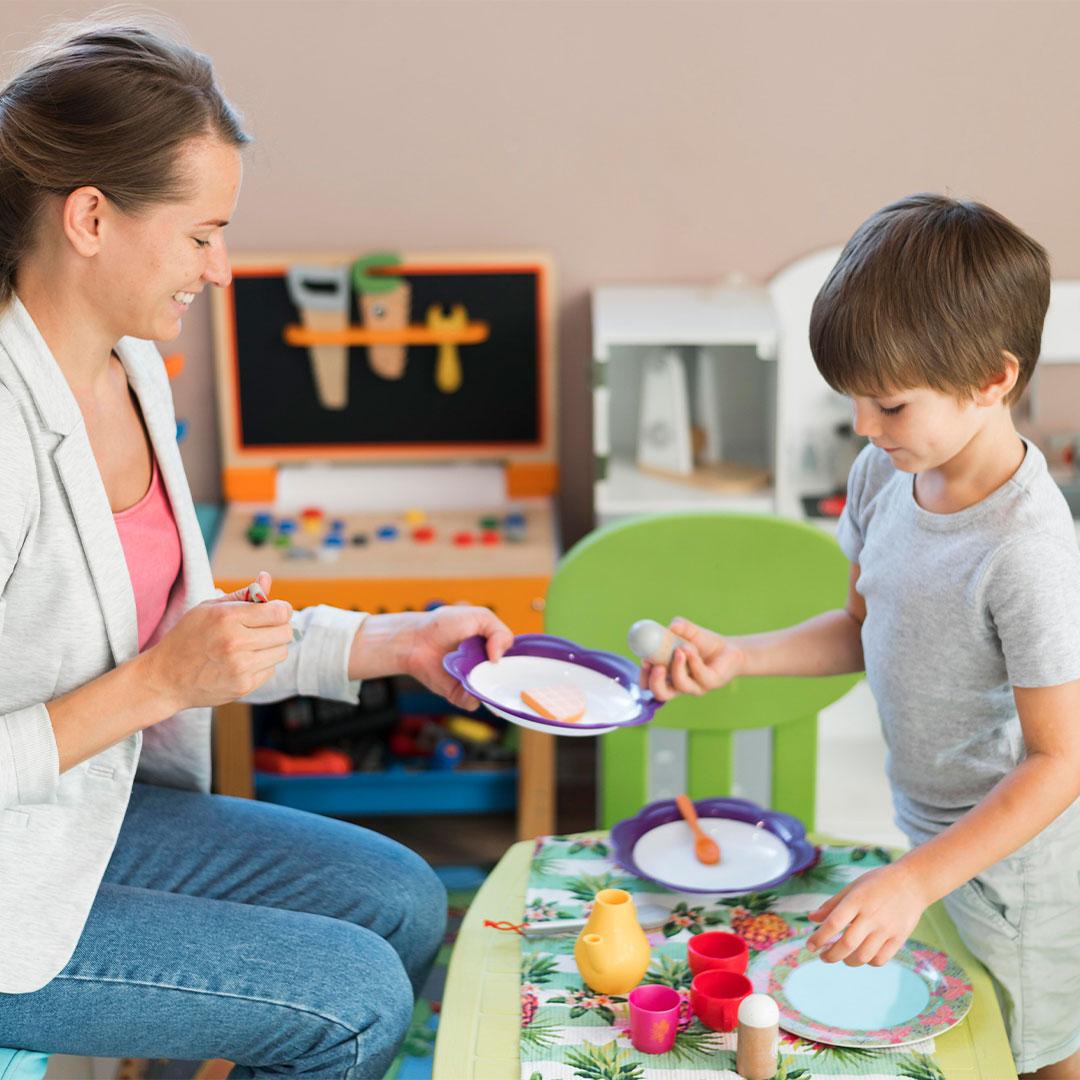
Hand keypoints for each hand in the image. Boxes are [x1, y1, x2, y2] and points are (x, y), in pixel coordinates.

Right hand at [142, 570, 294, 710]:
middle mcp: (235, 642)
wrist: (165, 678)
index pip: (279, 612)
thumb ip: (242, 594)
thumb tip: (266, 578)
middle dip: (279, 628)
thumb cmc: (188, 637)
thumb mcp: (209, 608)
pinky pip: (271, 670)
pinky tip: (243, 662)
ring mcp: (240, 667)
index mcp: (227, 618)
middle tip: (264, 628)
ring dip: (272, 647)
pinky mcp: (243, 686)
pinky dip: (262, 664)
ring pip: (282, 652)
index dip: (282, 610)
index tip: (276, 611)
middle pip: (285, 632)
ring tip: (251, 645)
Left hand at [353, 605, 512, 710]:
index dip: (524, 665)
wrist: (415, 639)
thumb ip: (499, 632)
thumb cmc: (444, 624)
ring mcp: (473, 681)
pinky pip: (472, 702)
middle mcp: (486, 666)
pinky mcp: (458, 693)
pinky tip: (468, 685)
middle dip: (512, 683)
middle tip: (511, 679)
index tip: (530, 668)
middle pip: (507, 681)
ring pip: (492, 694)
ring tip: (483, 676)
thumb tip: (499, 658)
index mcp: (494, 648)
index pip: (516, 660)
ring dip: (491, 689)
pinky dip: (473, 697)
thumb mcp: (479, 616)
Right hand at [640, 619, 745, 701]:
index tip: (644, 660)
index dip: (644, 677)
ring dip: (676, 666)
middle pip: (661, 694)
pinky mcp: (710, 683)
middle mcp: (680, 684)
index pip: (650, 684)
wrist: (730, 649)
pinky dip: (692, 660)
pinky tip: (691, 649)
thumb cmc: (705, 643)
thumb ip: (680, 627)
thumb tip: (672, 626)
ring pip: (681, 685)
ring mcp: (696, 686)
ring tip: (680, 649)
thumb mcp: (689, 632)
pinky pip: (699, 675)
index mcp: (669, 676)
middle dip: (655, 681)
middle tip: (655, 666)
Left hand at [805, 861, 929, 966]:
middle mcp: (871, 916)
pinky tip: (862, 956)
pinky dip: (867, 962)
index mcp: (857, 900)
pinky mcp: (899, 938)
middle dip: (831, 955)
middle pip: (847, 944)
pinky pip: (880, 959)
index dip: (819, 937)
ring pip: (863, 956)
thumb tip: (811, 919)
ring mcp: (887, 928)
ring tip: (841, 956)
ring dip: (848, 961)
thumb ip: (832, 905)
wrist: (912, 883)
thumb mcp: (852, 887)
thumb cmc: (877, 883)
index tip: (810, 946)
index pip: (834, 923)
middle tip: (823, 957)